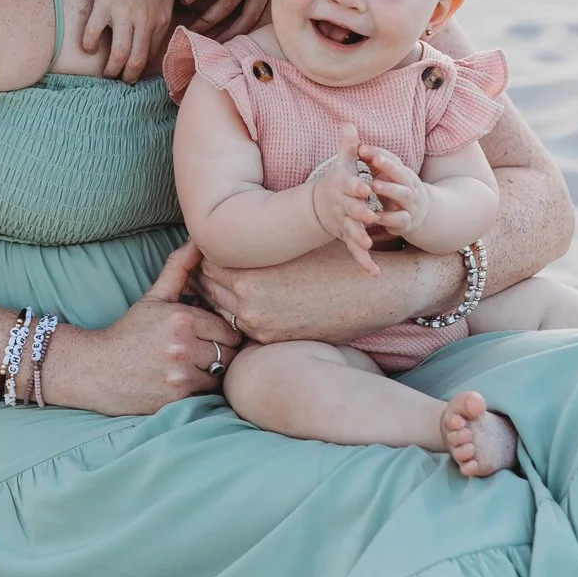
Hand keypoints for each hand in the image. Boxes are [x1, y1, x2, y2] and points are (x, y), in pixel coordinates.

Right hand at [73, 241, 241, 414]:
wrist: (95, 369)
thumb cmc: (129, 332)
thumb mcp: (154, 297)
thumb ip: (179, 268)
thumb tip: (198, 240)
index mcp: (181, 318)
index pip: (229, 327)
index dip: (222, 331)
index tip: (209, 334)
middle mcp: (182, 346)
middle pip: (228, 352)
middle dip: (220, 352)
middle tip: (204, 351)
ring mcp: (180, 375)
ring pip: (220, 374)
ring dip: (212, 372)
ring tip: (194, 366)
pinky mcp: (176, 398)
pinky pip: (207, 394)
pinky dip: (201, 389)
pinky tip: (184, 380)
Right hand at [83, 0, 173, 81]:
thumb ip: (163, 13)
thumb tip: (158, 31)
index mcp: (161, 18)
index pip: (153, 53)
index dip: (143, 66)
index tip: (135, 71)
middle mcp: (145, 21)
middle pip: (136, 61)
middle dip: (128, 77)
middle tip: (121, 80)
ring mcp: (124, 15)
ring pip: (118, 56)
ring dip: (111, 70)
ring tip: (106, 73)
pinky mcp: (103, 7)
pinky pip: (93, 36)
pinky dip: (90, 46)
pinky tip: (88, 48)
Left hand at [193, 242, 423, 345]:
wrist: (370, 292)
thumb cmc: (332, 257)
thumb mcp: (290, 242)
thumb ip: (255, 246)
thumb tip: (230, 236)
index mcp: (249, 274)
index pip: (206, 262)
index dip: (208, 252)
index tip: (216, 244)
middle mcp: (248, 304)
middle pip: (209, 287)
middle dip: (212, 275)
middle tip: (218, 262)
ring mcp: (260, 326)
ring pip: (222, 308)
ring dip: (223, 295)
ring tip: (235, 278)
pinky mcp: (272, 340)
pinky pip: (242, 325)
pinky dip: (241, 313)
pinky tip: (253, 298)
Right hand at [309, 123, 379, 274]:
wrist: (319, 206)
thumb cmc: (337, 182)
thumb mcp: (341, 163)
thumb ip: (348, 146)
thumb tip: (348, 123)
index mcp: (342, 187)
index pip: (349, 185)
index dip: (356, 186)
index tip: (365, 187)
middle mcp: (342, 206)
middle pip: (351, 210)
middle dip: (360, 214)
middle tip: (371, 216)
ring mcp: (344, 224)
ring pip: (351, 232)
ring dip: (359, 239)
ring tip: (368, 246)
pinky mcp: (347, 238)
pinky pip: (355, 251)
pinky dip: (364, 262)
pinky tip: (375, 272)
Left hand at [359, 143, 430, 240]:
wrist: (422, 214)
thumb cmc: (396, 190)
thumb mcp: (387, 175)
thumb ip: (373, 162)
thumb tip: (357, 142)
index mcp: (403, 172)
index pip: (393, 159)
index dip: (378, 153)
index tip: (361, 148)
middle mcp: (409, 186)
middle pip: (401, 173)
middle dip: (389, 166)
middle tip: (375, 160)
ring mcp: (410, 204)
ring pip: (403, 195)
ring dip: (389, 189)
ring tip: (374, 185)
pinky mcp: (407, 222)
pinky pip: (400, 219)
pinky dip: (388, 218)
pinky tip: (375, 216)